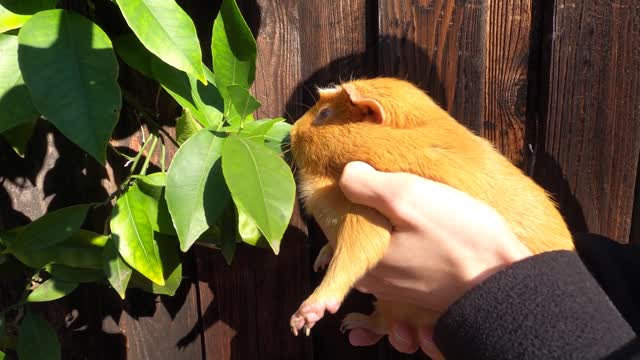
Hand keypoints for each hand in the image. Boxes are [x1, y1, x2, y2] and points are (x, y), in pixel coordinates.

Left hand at [338, 162, 531, 354]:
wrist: (505, 282)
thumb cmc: (458, 238)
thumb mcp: (409, 197)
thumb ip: (368, 185)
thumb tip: (345, 175)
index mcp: (362, 261)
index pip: (339, 222)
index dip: (353, 196)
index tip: (373, 180)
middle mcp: (373, 281)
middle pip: (360, 234)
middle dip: (372, 212)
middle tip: (400, 190)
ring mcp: (397, 287)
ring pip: (383, 244)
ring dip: (393, 226)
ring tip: (419, 206)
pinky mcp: (420, 287)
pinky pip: (403, 257)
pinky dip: (409, 241)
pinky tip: (431, 228)